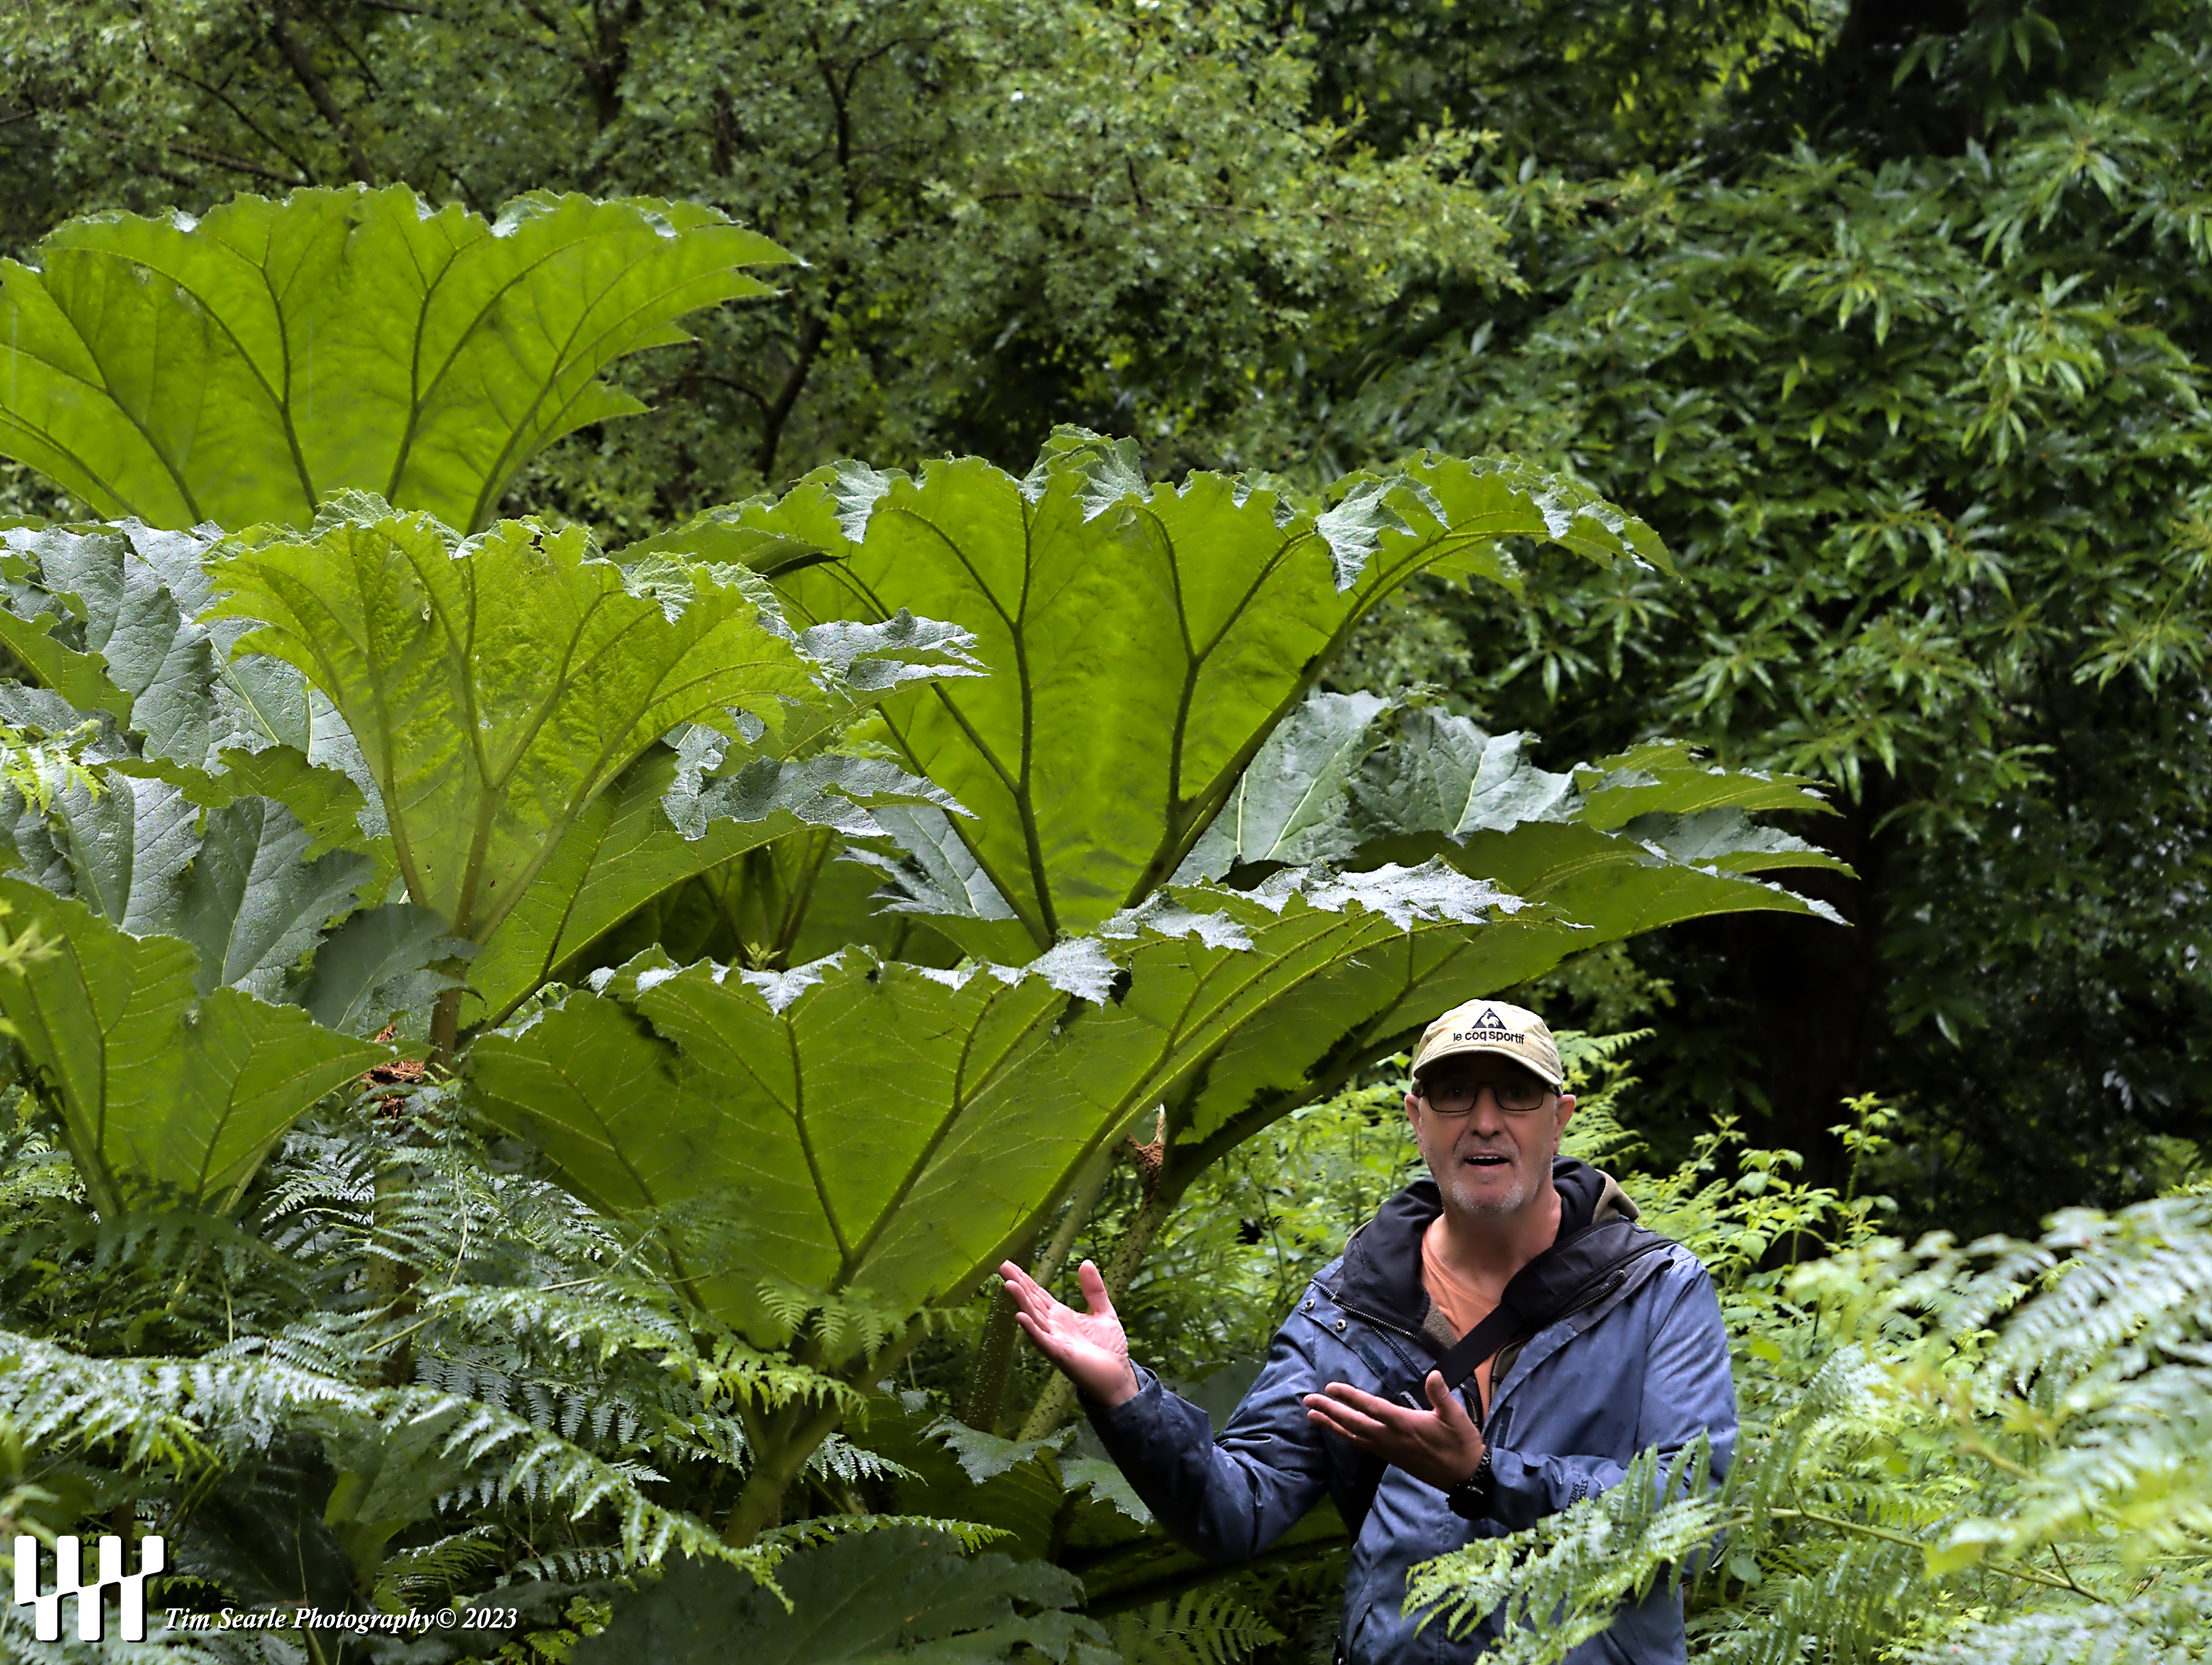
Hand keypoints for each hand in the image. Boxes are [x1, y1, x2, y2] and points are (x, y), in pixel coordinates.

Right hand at [998, 1258, 1139, 1407]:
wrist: (1119, 1377)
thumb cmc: (1110, 1349)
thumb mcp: (1104, 1312)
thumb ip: (1094, 1290)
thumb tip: (1085, 1262)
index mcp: (1061, 1315)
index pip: (1038, 1294)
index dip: (1024, 1278)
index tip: (1009, 1263)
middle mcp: (1053, 1326)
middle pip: (1031, 1302)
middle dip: (1017, 1284)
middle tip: (1001, 1265)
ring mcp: (1054, 1340)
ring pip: (1034, 1318)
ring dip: (1021, 1302)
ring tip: (1008, 1284)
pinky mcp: (1060, 1355)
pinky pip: (1043, 1341)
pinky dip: (1031, 1329)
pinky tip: (1020, 1317)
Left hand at [1301, 1370, 1486, 1491]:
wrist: (1466, 1478)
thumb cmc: (1462, 1444)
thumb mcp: (1456, 1416)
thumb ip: (1442, 1395)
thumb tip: (1434, 1374)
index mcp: (1405, 1425)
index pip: (1372, 1408)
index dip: (1350, 1397)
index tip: (1330, 1388)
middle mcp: (1392, 1439)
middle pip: (1354, 1423)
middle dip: (1330, 1411)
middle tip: (1307, 1400)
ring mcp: (1390, 1450)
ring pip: (1354, 1437)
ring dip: (1332, 1425)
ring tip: (1312, 1415)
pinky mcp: (1392, 1458)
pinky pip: (1362, 1446)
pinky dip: (1347, 1437)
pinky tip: (1339, 1432)